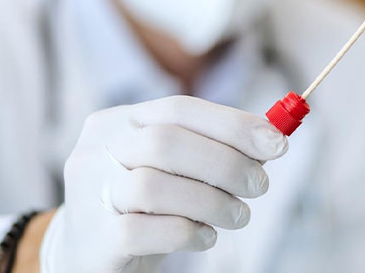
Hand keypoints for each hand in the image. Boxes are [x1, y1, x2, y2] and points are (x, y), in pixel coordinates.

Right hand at [39, 96, 288, 271]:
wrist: (87, 255)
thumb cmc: (142, 207)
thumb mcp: (172, 169)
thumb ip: (210, 150)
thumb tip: (270, 140)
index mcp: (117, 122)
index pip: (178, 109)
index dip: (232, 124)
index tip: (277, 142)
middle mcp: (96, 151)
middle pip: (166, 142)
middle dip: (226, 163)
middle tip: (259, 185)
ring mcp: (91, 194)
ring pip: (154, 187)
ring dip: (211, 202)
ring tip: (236, 215)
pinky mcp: (96, 238)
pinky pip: (146, 230)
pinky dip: (186, 233)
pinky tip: (203, 237)